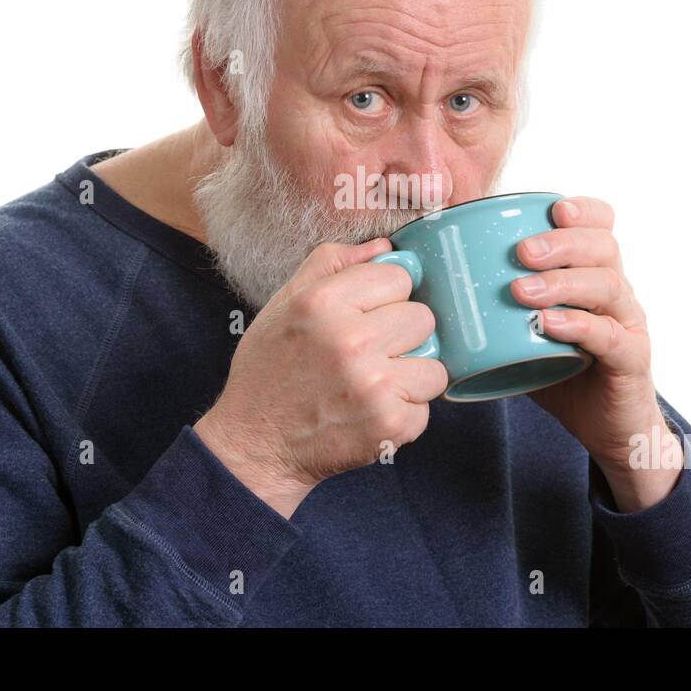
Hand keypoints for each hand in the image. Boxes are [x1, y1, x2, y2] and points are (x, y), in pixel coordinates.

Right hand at [194, 237, 447, 518]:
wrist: (255, 444)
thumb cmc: (269, 371)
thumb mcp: (284, 304)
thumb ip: (332, 264)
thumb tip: (385, 246)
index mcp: (324, 302)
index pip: (400, 277)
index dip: (387, 297)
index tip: (368, 316)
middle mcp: (351, 340)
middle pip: (423, 318)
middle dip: (402, 336)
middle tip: (370, 354)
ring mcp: (374, 384)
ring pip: (435, 365)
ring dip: (410, 377)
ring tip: (374, 384)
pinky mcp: (389, 424)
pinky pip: (426, 408)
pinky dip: (404, 414)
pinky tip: (371, 412)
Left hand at [510, 197, 680, 508]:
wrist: (607, 429)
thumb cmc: (559, 372)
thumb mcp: (522, 331)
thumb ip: (491, 307)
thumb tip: (428, 287)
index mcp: (593, 273)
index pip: (601, 224)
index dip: (582, 210)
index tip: (553, 208)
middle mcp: (616, 292)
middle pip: (603, 246)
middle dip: (561, 242)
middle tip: (520, 252)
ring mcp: (627, 324)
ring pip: (607, 285)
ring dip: (561, 281)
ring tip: (521, 289)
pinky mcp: (631, 359)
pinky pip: (610, 335)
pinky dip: (578, 325)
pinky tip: (549, 325)